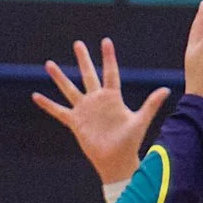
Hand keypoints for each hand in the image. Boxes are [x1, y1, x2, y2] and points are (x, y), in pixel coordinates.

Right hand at [33, 39, 169, 188]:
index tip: (105, 41)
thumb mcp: (140, 121)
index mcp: (113, 98)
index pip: (110, 72)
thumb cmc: (130, 142)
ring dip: (60, 77)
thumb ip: (151, 104)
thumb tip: (166, 89)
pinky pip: (58, 111)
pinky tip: (36, 96)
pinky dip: (47, 104)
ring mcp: (85, 111)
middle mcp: (97, 101)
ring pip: (70, 89)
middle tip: (77, 44)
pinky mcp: (75, 122)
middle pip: (88, 75)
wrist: (116, 161)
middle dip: (83, 59)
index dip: (108, 57)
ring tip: (49, 64)